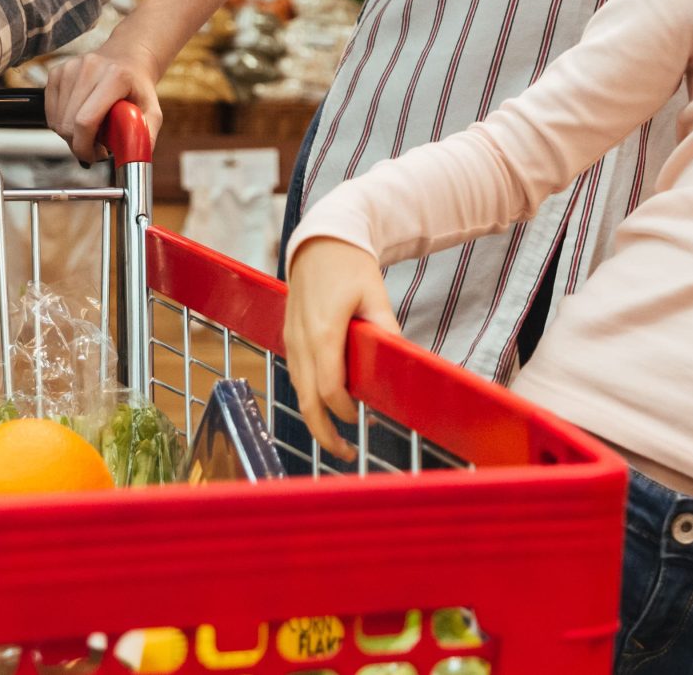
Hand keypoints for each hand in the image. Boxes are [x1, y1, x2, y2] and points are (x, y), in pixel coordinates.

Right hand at [43, 38, 164, 162]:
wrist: (127, 59)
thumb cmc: (138, 88)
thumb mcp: (152, 111)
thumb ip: (145, 136)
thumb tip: (134, 160)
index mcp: (115, 76)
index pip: (85, 120)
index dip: (85, 146)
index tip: (95, 156)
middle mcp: (90, 68)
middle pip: (68, 123)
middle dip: (79, 144)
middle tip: (96, 146)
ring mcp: (70, 68)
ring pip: (57, 120)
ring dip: (70, 134)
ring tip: (91, 131)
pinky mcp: (57, 72)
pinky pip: (50, 112)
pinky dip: (62, 122)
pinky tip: (78, 119)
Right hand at [284, 236, 399, 459]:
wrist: (321, 239)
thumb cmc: (350, 264)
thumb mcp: (374, 293)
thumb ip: (385, 328)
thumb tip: (402, 359)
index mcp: (322, 332)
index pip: (328, 387)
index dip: (343, 410)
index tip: (362, 420)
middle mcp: (300, 340)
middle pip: (306, 399)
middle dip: (323, 432)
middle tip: (347, 453)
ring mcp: (291, 338)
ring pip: (298, 389)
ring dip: (315, 417)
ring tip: (339, 438)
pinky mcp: (290, 336)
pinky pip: (296, 374)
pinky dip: (309, 395)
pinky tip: (328, 403)